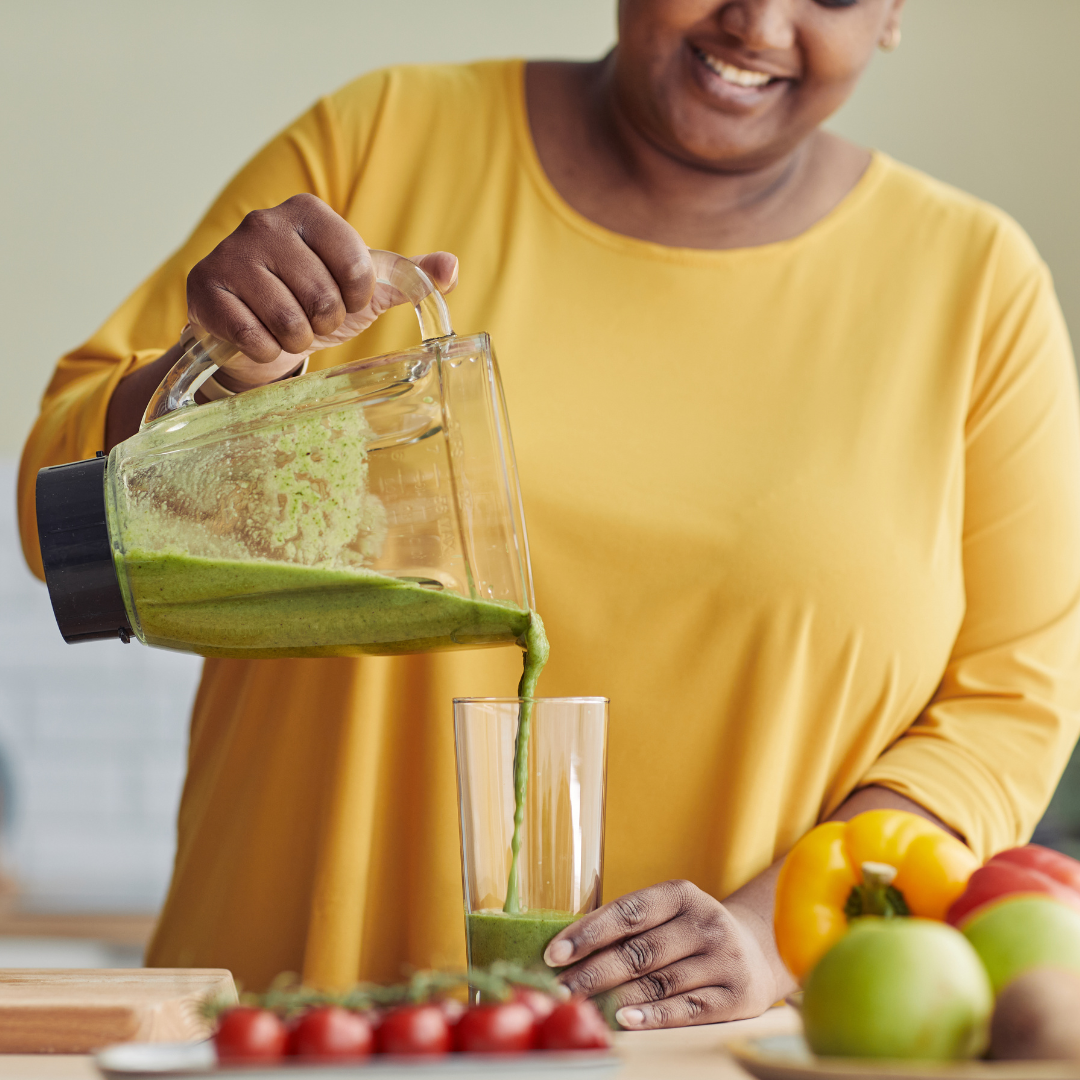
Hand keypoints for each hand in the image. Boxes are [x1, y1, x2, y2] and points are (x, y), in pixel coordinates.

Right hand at [186, 192, 457, 389]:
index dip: (357, 296)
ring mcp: (230, 253)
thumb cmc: (313, 299)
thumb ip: (408, 276)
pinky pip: (253, 336)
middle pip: (322, 297)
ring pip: (288, 320)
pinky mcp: (205, 288)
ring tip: (288, 328)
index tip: (346, 299)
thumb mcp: (365, 286)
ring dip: (297, 339)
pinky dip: (265, 349)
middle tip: (312, 318)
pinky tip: (259, 336)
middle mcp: (264, 222)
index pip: (357, 265)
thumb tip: (451, 268)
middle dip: (325, 322)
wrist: (255, 326)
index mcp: (308, 211)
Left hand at [544, 879, 790, 1029]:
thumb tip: (568, 947)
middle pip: (640, 951)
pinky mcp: (736, 996)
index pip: (628, 912)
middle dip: (593, 971)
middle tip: (559, 989)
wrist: (757, 951)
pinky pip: (687, 1009)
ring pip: (660, 982)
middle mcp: (705, 923)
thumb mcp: (668, 914)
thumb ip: (628, 926)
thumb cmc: (691, 932)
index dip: (589, 932)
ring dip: (615, 997)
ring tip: (581, 1006)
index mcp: (681, 894)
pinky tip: (624, 1021)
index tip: (555, 953)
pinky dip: (653, 1016)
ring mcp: (723, 959)